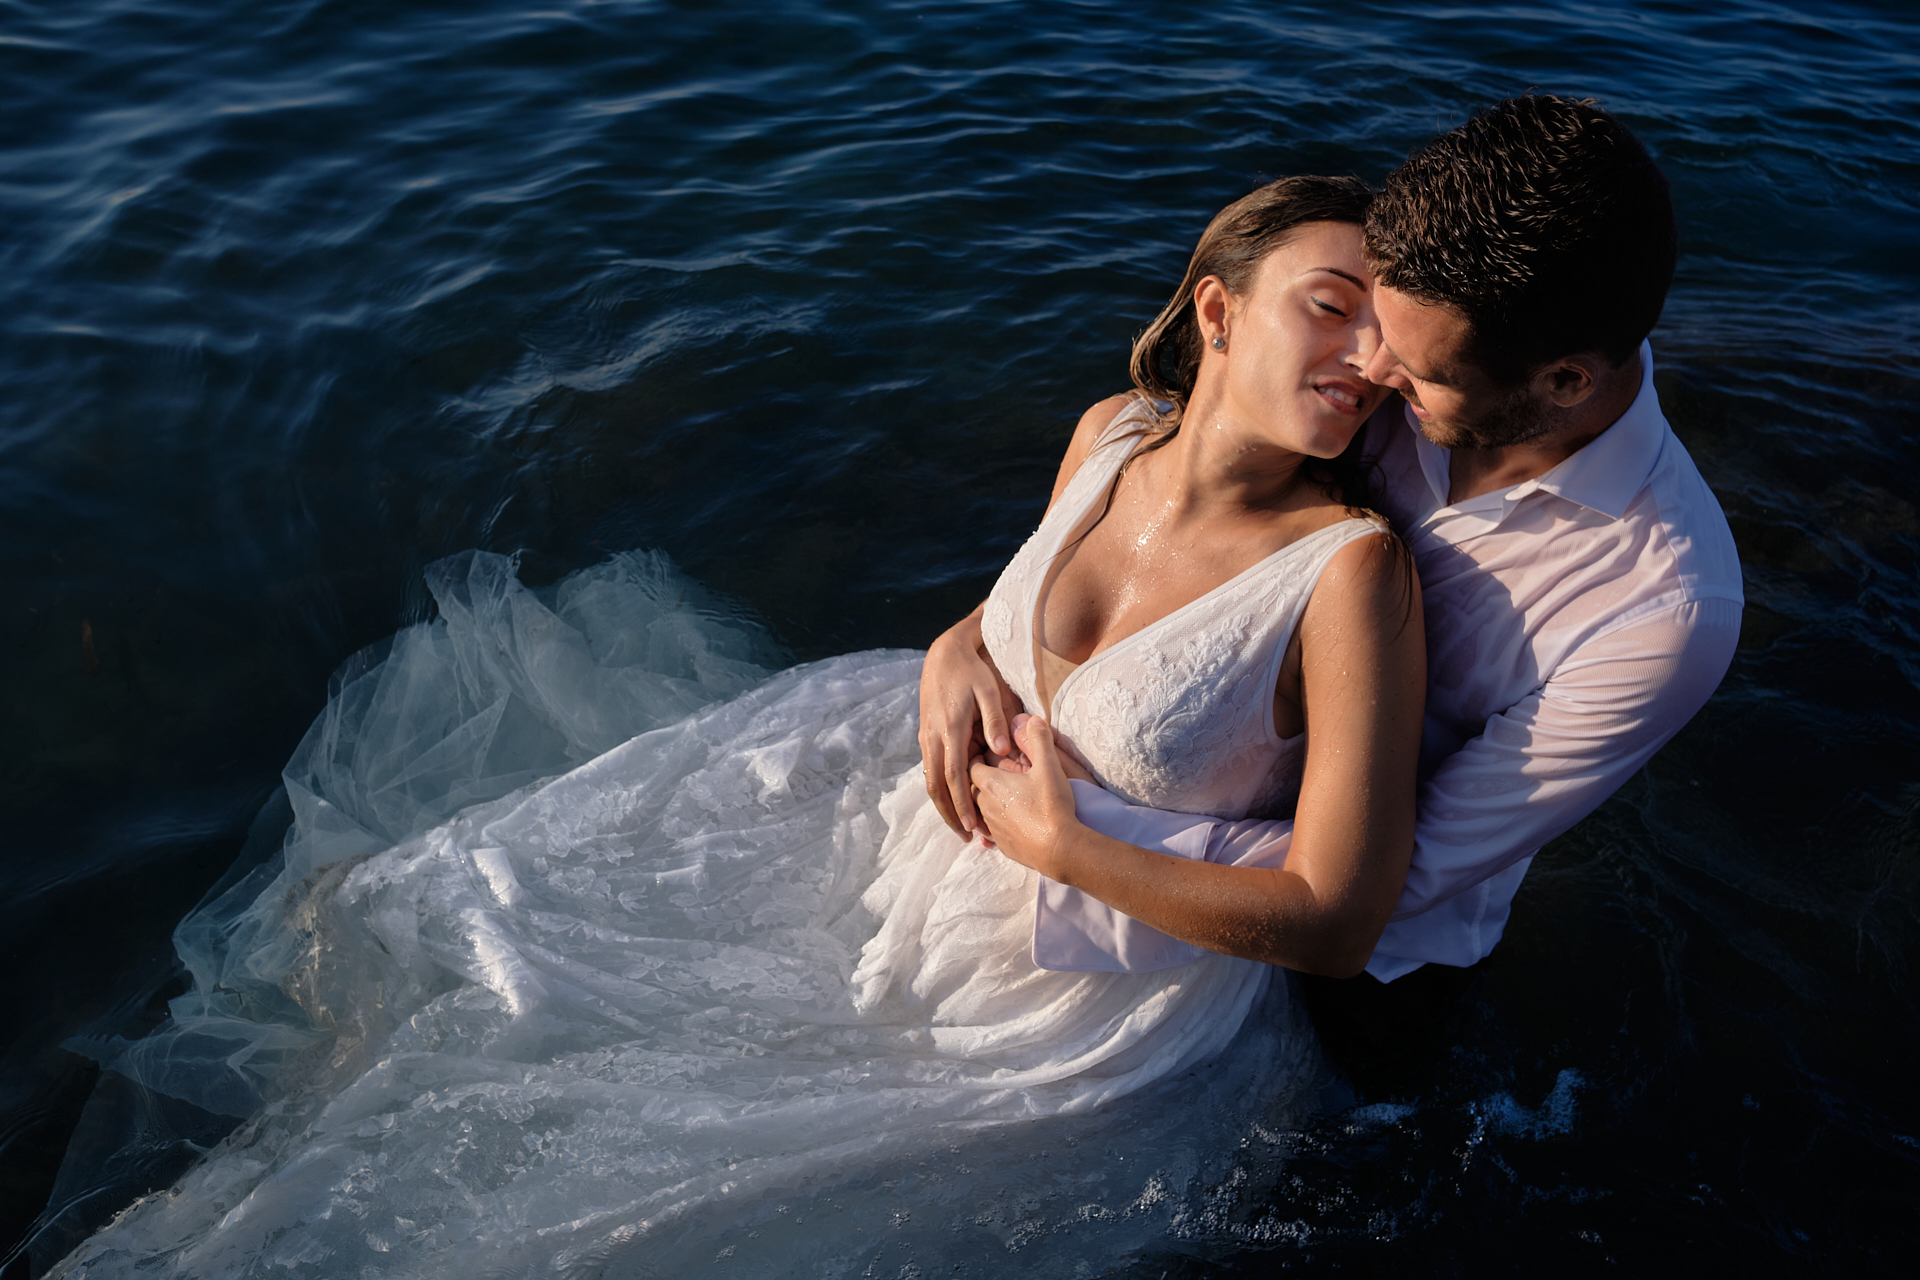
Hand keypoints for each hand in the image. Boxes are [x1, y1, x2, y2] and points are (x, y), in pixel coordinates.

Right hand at [920, 607, 1023, 834]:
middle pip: (936, 787)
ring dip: (943, 806)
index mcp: (950, 730)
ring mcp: (926, 738)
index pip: (954, 776)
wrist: (943, 655)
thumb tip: (1002, 751)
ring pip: (930, 781)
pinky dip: (940, 791)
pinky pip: (930, 771)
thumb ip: (995, 720)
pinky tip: (952, 802)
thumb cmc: (971, 672)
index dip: (963, 803)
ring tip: (960, 827)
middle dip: (951, 814)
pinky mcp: (926, 737)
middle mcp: (933, 738)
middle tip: (967, 838)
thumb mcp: (989, 690)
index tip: (972, 826)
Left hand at [969, 716, 1080, 877]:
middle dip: (981, 780)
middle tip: (998, 773)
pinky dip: (998, 824)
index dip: (978, 757)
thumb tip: (1034, 718)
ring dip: (989, 803)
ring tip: (1004, 798)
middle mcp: (984, 805)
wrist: (1058, 849)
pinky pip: (992, 832)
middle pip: (973, 788)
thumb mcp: (1049, 766)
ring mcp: (991, 828)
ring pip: (980, 811)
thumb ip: (1039, 739)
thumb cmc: (1051, 805)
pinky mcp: (1001, 845)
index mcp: (990, 783)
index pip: (971, 765)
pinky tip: (1011, 821)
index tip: (989, 754)